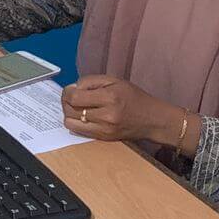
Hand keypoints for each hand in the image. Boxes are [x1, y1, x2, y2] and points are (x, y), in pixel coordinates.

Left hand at [61, 76, 194, 149]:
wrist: (152, 119)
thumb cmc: (134, 97)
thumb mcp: (115, 81)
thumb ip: (92, 81)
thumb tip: (73, 88)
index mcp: (110, 97)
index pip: (75, 97)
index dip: (68, 92)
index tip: (71, 89)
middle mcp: (106, 115)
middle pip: (70, 109)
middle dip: (66, 101)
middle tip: (71, 97)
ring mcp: (104, 129)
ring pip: (70, 122)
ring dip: (68, 113)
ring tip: (76, 107)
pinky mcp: (103, 138)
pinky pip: (78, 131)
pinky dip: (75, 123)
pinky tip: (81, 116)